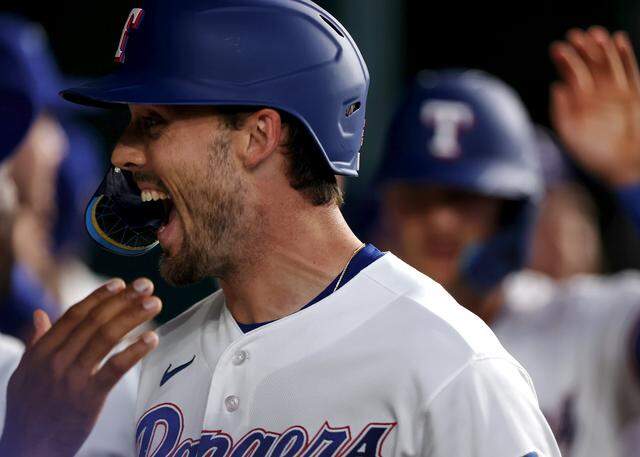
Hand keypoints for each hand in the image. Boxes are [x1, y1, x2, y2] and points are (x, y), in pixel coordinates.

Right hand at [0, 278, 160, 456]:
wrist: (28, 450)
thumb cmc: (29, 411)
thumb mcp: (24, 374)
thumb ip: (36, 343)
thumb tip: (40, 315)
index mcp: (42, 351)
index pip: (75, 314)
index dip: (99, 297)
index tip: (120, 284)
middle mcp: (56, 360)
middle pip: (95, 321)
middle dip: (123, 300)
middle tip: (147, 286)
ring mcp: (71, 378)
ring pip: (106, 338)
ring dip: (133, 316)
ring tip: (154, 304)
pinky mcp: (88, 398)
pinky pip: (114, 368)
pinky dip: (135, 351)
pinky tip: (152, 339)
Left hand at [550, 26, 639, 185]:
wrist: (625, 168)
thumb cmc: (596, 157)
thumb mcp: (572, 135)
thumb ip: (562, 112)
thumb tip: (556, 87)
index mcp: (580, 105)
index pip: (572, 77)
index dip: (565, 62)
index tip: (558, 48)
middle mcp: (597, 97)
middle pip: (590, 67)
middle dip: (582, 51)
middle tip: (575, 35)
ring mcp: (617, 94)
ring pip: (609, 65)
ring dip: (602, 49)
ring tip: (595, 34)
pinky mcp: (634, 95)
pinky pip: (630, 70)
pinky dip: (625, 55)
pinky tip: (618, 39)